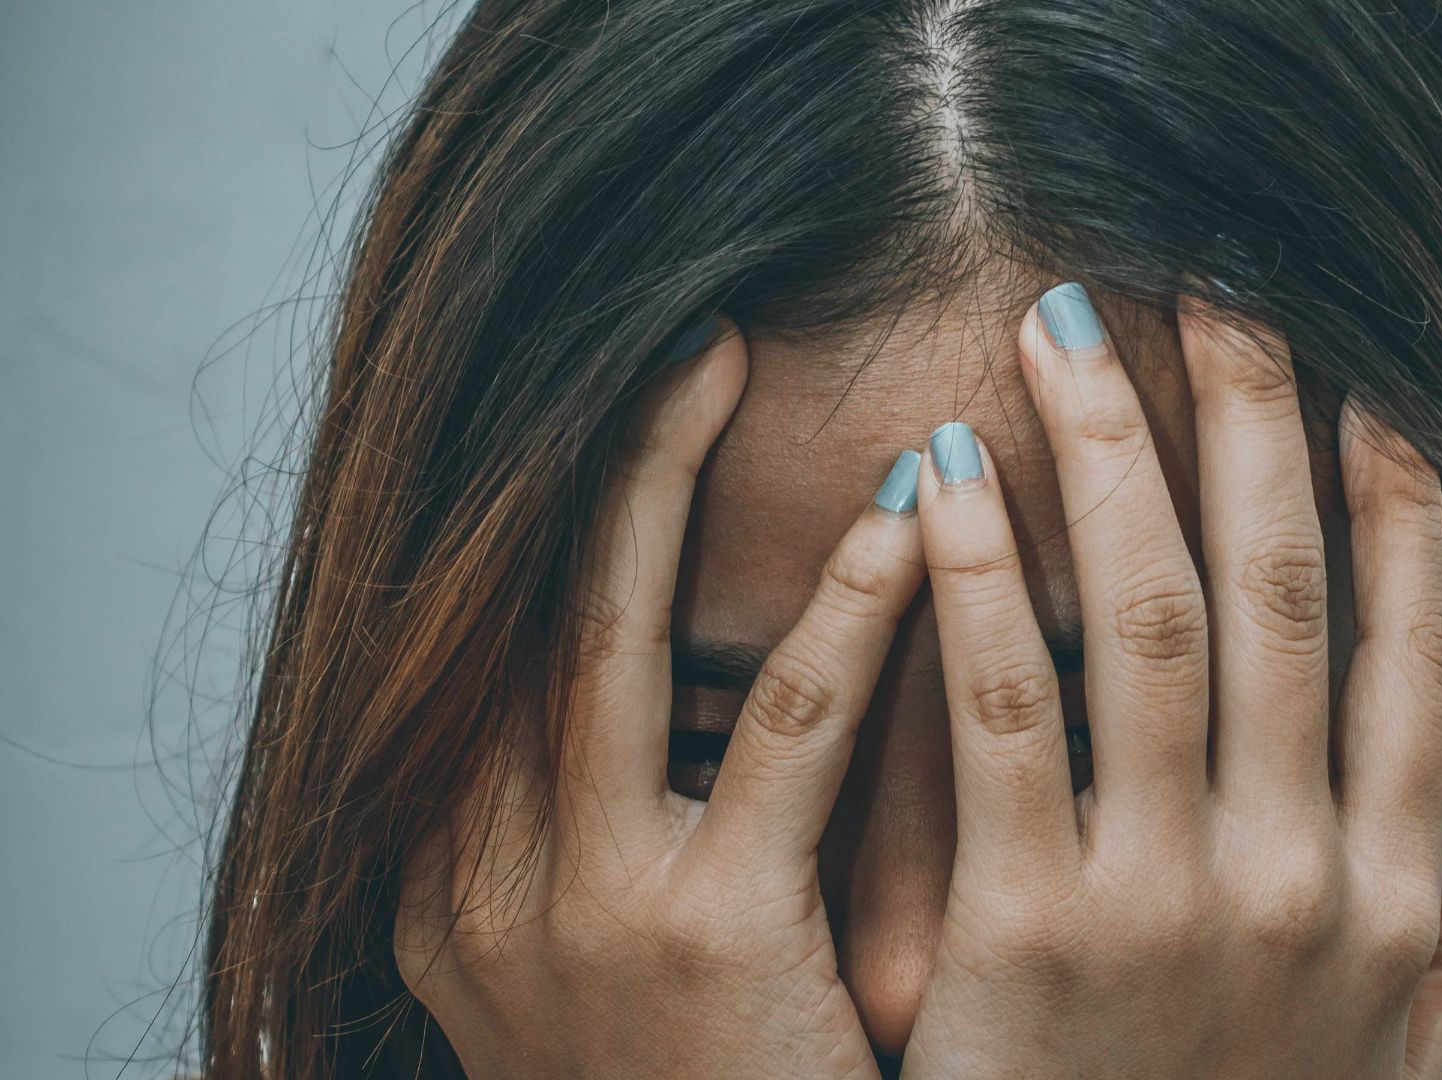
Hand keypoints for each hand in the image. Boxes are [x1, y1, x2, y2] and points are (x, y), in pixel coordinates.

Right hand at [392, 321, 924, 1079]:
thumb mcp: (600, 950)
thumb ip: (616, 815)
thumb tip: (697, 672)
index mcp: (461, 866)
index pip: (502, 636)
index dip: (561, 502)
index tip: (636, 391)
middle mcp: (484, 869)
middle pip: (527, 604)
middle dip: (594, 459)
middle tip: (675, 328)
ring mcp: (577, 903)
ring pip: (611, 635)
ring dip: (664, 483)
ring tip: (729, 358)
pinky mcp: (699, 939)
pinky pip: (780, 733)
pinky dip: (841, 612)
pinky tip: (908, 518)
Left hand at [899, 286, 1441, 1077]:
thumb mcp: (1393, 1044)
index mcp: (1400, 888)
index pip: (1416, 645)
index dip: (1395, 498)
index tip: (1361, 379)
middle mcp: (1310, 872)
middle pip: (1282, 589)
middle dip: (1252, 421)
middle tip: (1214, 289)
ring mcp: (1176, 896)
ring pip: (1152, 618)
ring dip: (1114, 457)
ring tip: (1064, 336)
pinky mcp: (1037, 930)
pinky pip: (1009, 714)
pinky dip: (980, 584)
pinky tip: (943, 482)